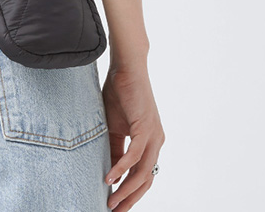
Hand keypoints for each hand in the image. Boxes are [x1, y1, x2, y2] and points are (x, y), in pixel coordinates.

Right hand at [102, 61, 164, 210]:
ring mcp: (153, 135)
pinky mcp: (145, 127)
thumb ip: (114, 148)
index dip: (130, 193)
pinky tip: (109, 178)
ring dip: (126, 189)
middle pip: (146, 181)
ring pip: (142, 173)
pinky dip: (121, 168)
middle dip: (130, 199)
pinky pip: (134, 155)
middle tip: (113, 211)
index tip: (115, 206)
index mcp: (150, 143)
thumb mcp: (113, 126)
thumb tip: (108, 172)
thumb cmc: (119, 93)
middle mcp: (156, 142)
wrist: (126, 66)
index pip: (143, 176)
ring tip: (110, 201)